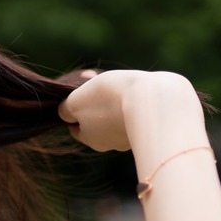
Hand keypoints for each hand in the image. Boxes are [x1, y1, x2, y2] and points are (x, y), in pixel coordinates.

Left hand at [57, 70, 200, 152]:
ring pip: (117, 113)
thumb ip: (66, 109)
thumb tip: (65, 114)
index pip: (77, 128)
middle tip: (96, 77)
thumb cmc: (110, 100)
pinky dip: (133, 99)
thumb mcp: (76, 102)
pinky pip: (137, 111)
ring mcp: (135, 135)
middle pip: (97, 119)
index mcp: (92, 140)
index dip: (75, 108)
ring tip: (117, 80)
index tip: (79, 92)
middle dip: (94, 100)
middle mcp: (113, 143)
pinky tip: (136, 87)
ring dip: (113, 96)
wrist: (155, 100)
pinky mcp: (154, 125)